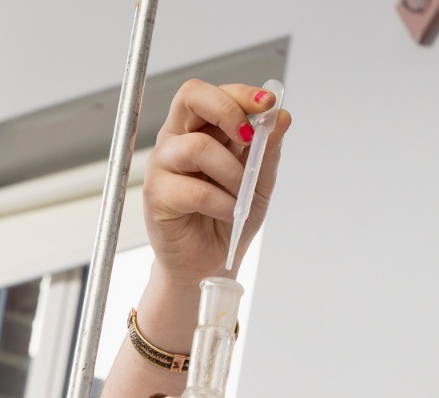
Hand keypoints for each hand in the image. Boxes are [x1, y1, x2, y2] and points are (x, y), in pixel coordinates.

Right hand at [143, 79, 290, 288]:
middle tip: (250, 137)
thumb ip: (267, 152)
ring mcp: (163, 165)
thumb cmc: (227, 218)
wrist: (209, 262)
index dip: (240, 93)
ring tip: (242, 197)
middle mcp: (177, 140)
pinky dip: (222, 203)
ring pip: (197, 147)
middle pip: (191, 97)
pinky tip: (229, 213)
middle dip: (228, 110)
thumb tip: (282, 117)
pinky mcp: (157, 195)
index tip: (270, 103)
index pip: (212, 94)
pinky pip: (194, 190)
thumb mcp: (258, 184)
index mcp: (199, 130)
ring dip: (232, 173)